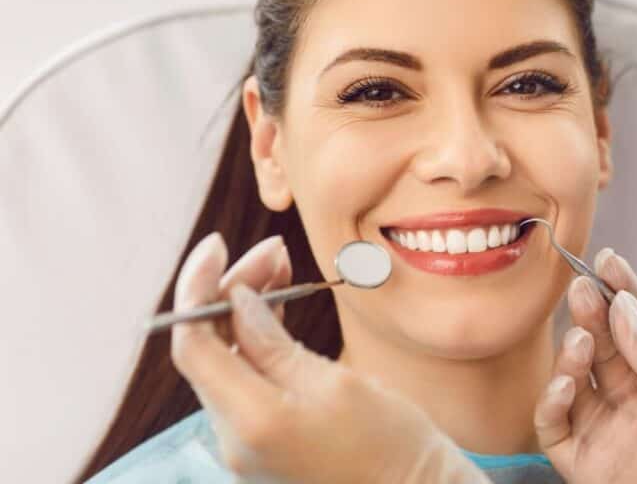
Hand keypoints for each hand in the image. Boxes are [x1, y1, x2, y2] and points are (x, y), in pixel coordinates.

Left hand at [170, 232, 488, 483]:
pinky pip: (246, 380)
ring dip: (245, 310)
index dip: (197, 287)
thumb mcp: (334, 381)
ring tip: (281, 267)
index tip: (219, 245)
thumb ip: (274, 341)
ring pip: (227, 360)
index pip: (192, 344)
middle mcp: (235, 438)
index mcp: (251, 421)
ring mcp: (247, 443)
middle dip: (231, 290)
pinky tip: (280, 306)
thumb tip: (236, 299)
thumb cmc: (391, 445)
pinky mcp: (264, 441)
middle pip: (209, 348)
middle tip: (274, 250)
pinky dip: (257, 339)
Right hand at [535, 249, 636, 483]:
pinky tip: (565, 385)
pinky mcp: (584, 465)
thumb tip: (628, 309)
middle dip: (592, 313)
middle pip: (602, 347)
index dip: (624, 293)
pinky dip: (551, 403)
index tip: (610, 261)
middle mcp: (630, 402)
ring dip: (571, 354)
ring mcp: (605, 431)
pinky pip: (554, 428)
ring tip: (582, 339)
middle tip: (584, 288)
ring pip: (572, 380)